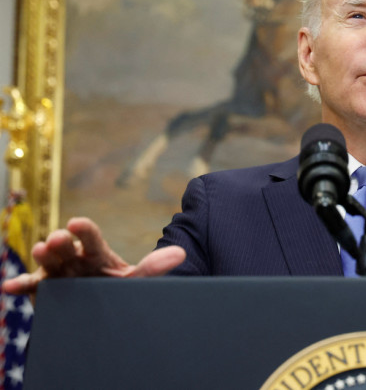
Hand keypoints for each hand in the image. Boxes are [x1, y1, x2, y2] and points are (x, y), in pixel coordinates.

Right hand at [1, 217, 185, 295]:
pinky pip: (31, 286)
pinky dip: (19, 285)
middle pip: (65, 246)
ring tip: (42, 251)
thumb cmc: (117, 287)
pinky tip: (9, 287)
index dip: (83, 229)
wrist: (103, 310)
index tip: (76, 224)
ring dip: (43, 255)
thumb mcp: (134, 279)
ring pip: (48, 261)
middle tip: (58, 240)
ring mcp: (58, 273)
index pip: (90, 236)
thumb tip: (180, 254)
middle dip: (60, 241)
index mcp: (96, 251)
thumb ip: (154, 267)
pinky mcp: (44, 290)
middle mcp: (74, 258)